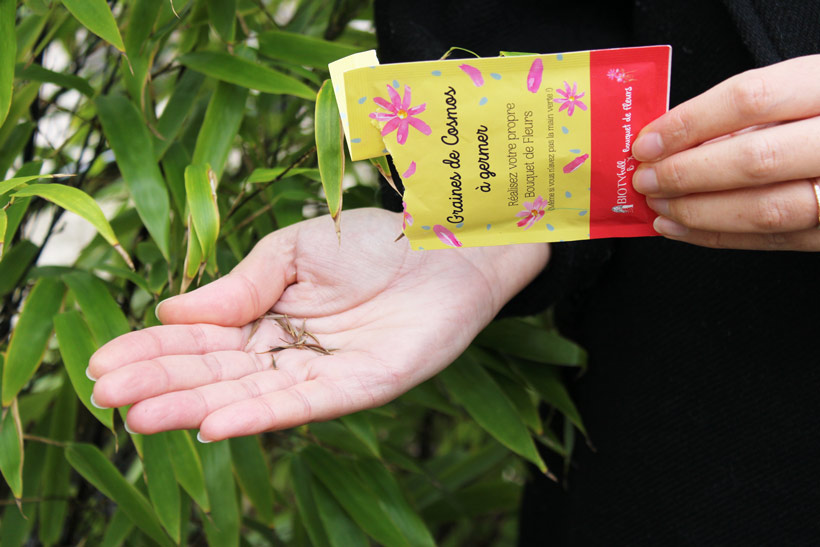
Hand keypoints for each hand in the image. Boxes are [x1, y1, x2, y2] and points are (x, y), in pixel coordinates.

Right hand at [89, 208, 548, 440]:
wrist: (446, 244)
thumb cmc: (373, 241)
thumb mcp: (295, 250)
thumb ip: (241, 284)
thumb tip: (172, 311)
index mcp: (266, 314)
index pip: (200, 337)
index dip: (153, 349)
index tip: (102, 362)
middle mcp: (287, 351)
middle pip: (216, 371)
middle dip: (160, 383)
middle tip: (105, 395)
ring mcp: (321, 372)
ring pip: (248, 394)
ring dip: (195, 406)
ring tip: (142, 417)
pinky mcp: (358, 386)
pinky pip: (302, 405)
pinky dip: (259, 415)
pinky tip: (214, 424)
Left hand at [631, 54, 819, 250]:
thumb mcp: (806, 89)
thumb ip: (752, 111)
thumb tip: (676, 140)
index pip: (750, 99)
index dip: (689, 123)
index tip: (647, 141)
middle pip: (755, 159)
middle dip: (686, 173)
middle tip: (644, 178)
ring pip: (765, 209)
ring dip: (697, 211)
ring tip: (657, 204)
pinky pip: (775, 241)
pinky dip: (718, 236)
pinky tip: (680, 228)